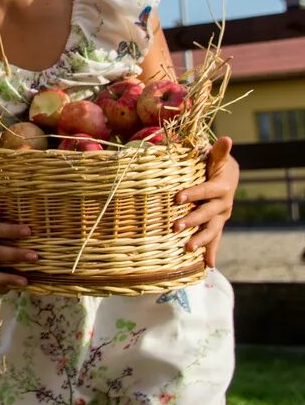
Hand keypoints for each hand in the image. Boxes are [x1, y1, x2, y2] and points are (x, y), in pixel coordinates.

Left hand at [175, 136, 237, 267]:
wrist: (228, 177)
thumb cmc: (216, 164)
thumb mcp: (217, 157)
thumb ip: (219, 151)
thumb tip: (227, 138)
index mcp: (222, 187)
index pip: (206, 191)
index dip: (193, 193)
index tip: (177, 197)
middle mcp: (223, 204)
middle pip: (207, 214)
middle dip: (192, 220)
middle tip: (175, 226)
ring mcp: (221, 217)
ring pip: (212, 230)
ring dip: (200, 240)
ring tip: (187, 249)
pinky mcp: (217, 224)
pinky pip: (215, 240)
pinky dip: (211, 252)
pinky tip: (207, 266)